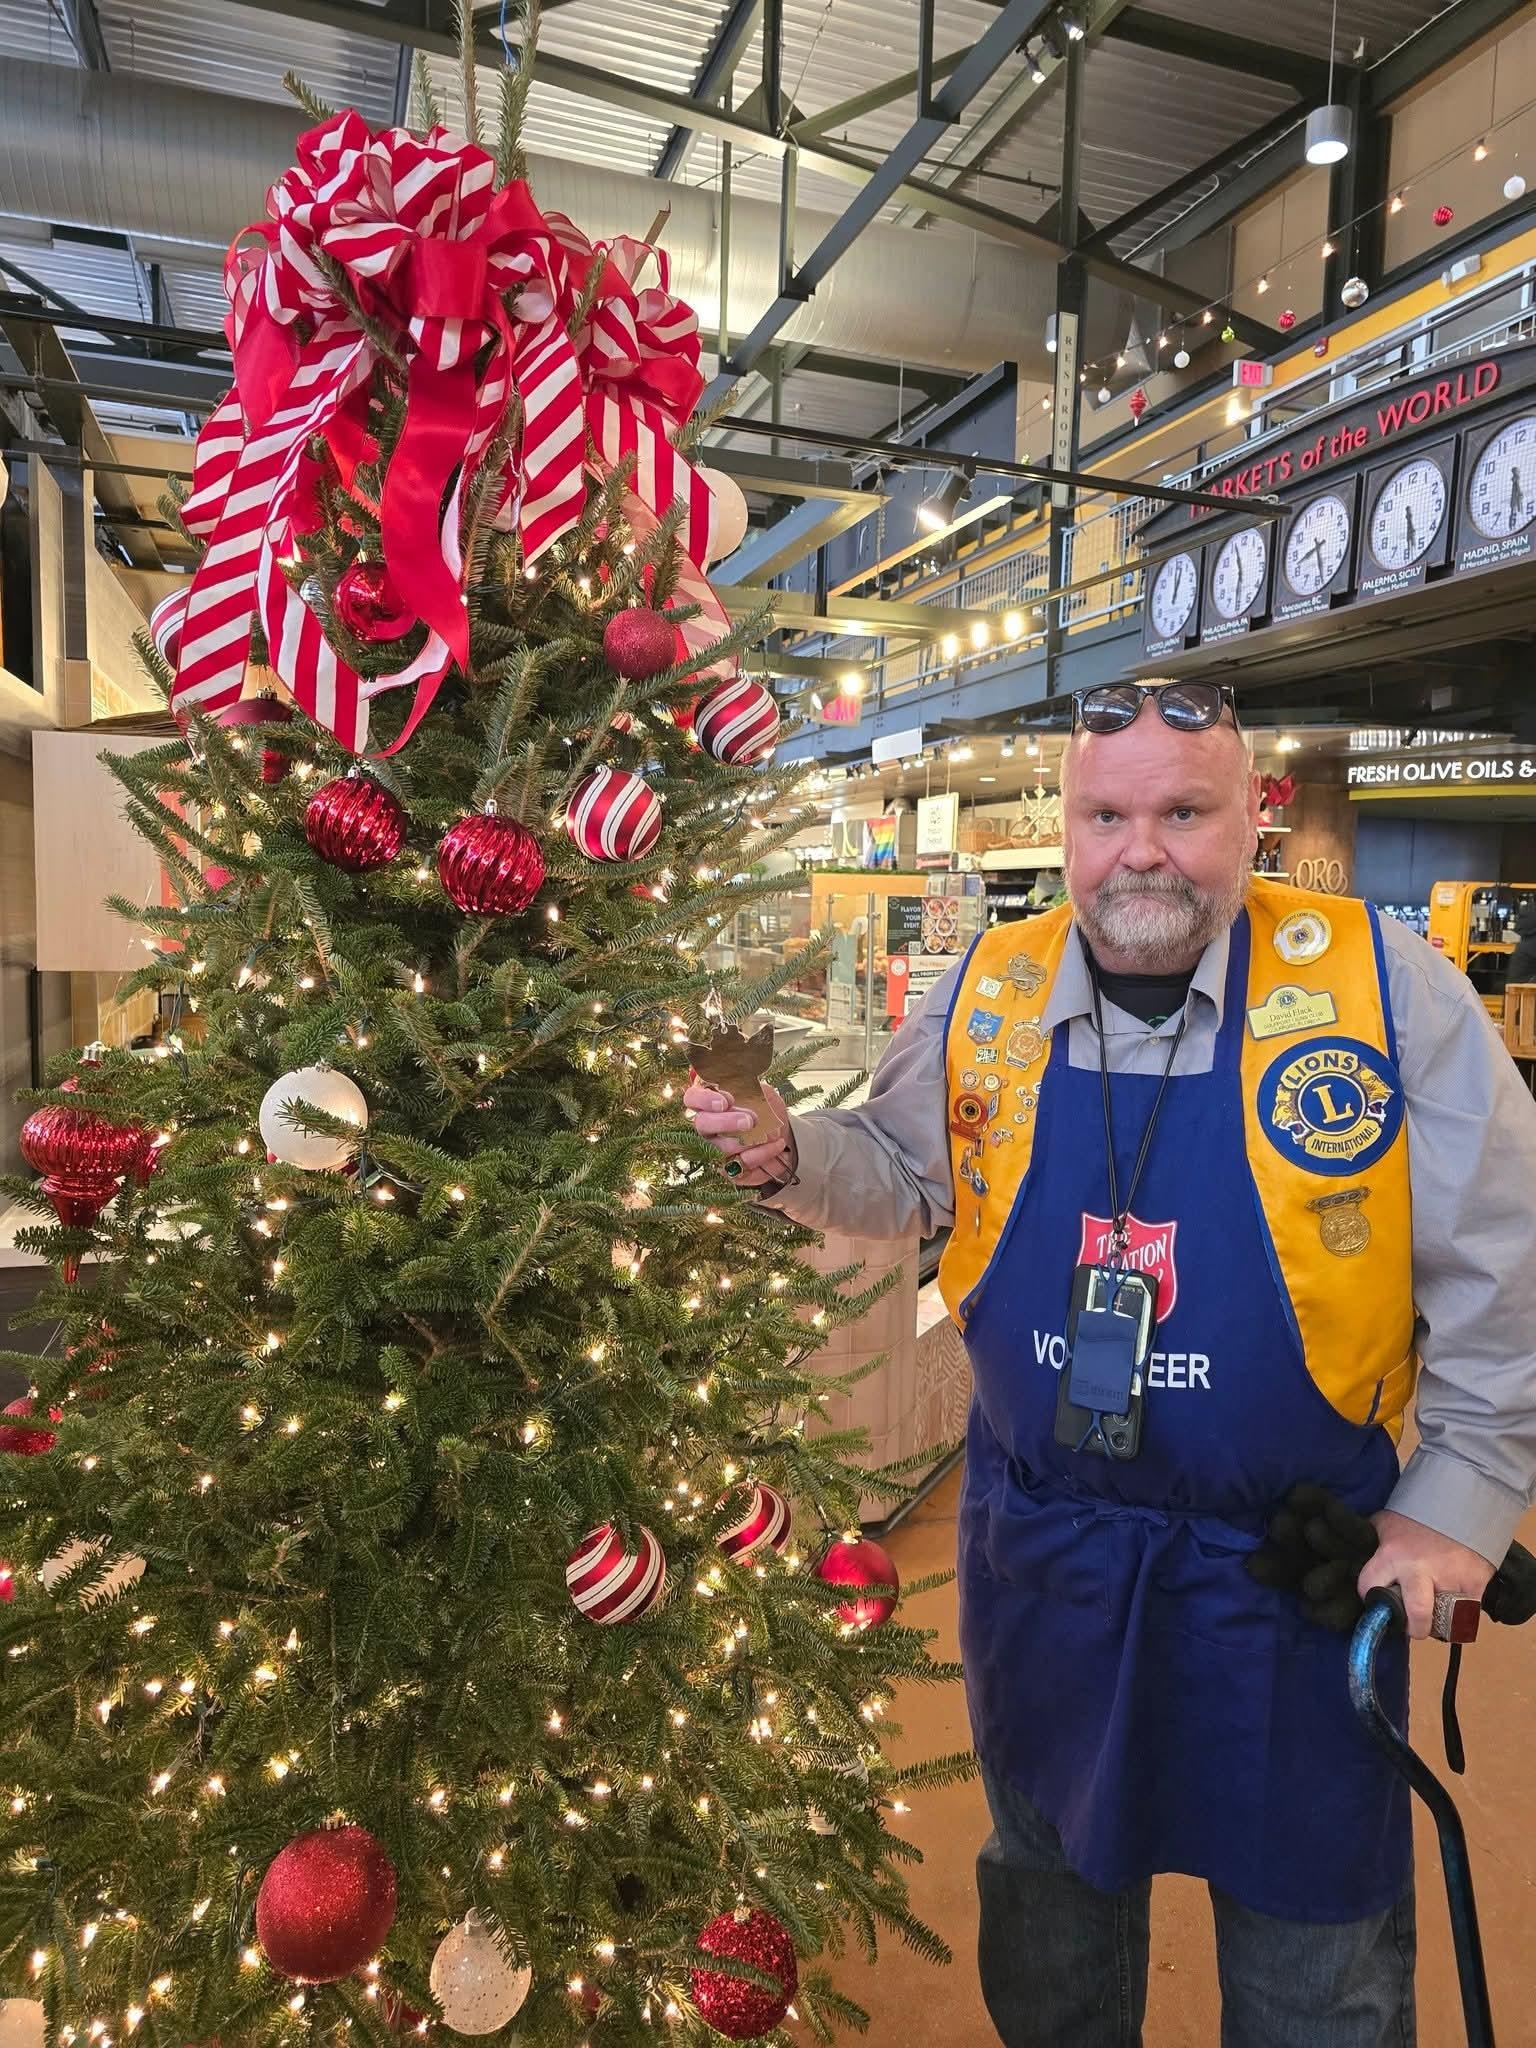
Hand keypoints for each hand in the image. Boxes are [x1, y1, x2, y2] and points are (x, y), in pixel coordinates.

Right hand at [683, 1078, 795, 1187]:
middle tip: (750, 1121)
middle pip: (702, 1124)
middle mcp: (708, 1127)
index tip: (726, 1100)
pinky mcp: (729, 1169)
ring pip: (721, 1147)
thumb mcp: (762, 1092)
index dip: (704, 1099)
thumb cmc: (768, 1110)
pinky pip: (741, 1164)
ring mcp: (716, 1150)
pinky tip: (776, 1144)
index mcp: (710, 1102)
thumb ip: (749, 1087)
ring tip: (772, 1132)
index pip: (692, 1097)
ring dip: (750, 1139)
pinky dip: (763, 1153)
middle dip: (727, 1122)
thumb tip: (738, 1082)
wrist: (786, 1135)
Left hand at [1358, 1509, 1495, 1639]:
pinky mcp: (1475, 1584)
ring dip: (1441, 1621)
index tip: (1377, 1598)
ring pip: (1445, 1620)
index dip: (1370, 1595)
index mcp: (1391, 1555)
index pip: (1369, 1587)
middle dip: (1415, 1628)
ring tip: (1436, 1612)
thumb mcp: (1385, 1524)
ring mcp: (1450, 1579)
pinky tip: (1455, 1604)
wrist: (1459, 1503)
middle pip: (1417, 1615)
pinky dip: (1461, 1615)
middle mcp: (1419, 1570)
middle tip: (1415, 1625)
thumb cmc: (1416, 1517)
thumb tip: (1352, 1559)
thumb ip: (1372, 1545)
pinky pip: (1467, 1615)